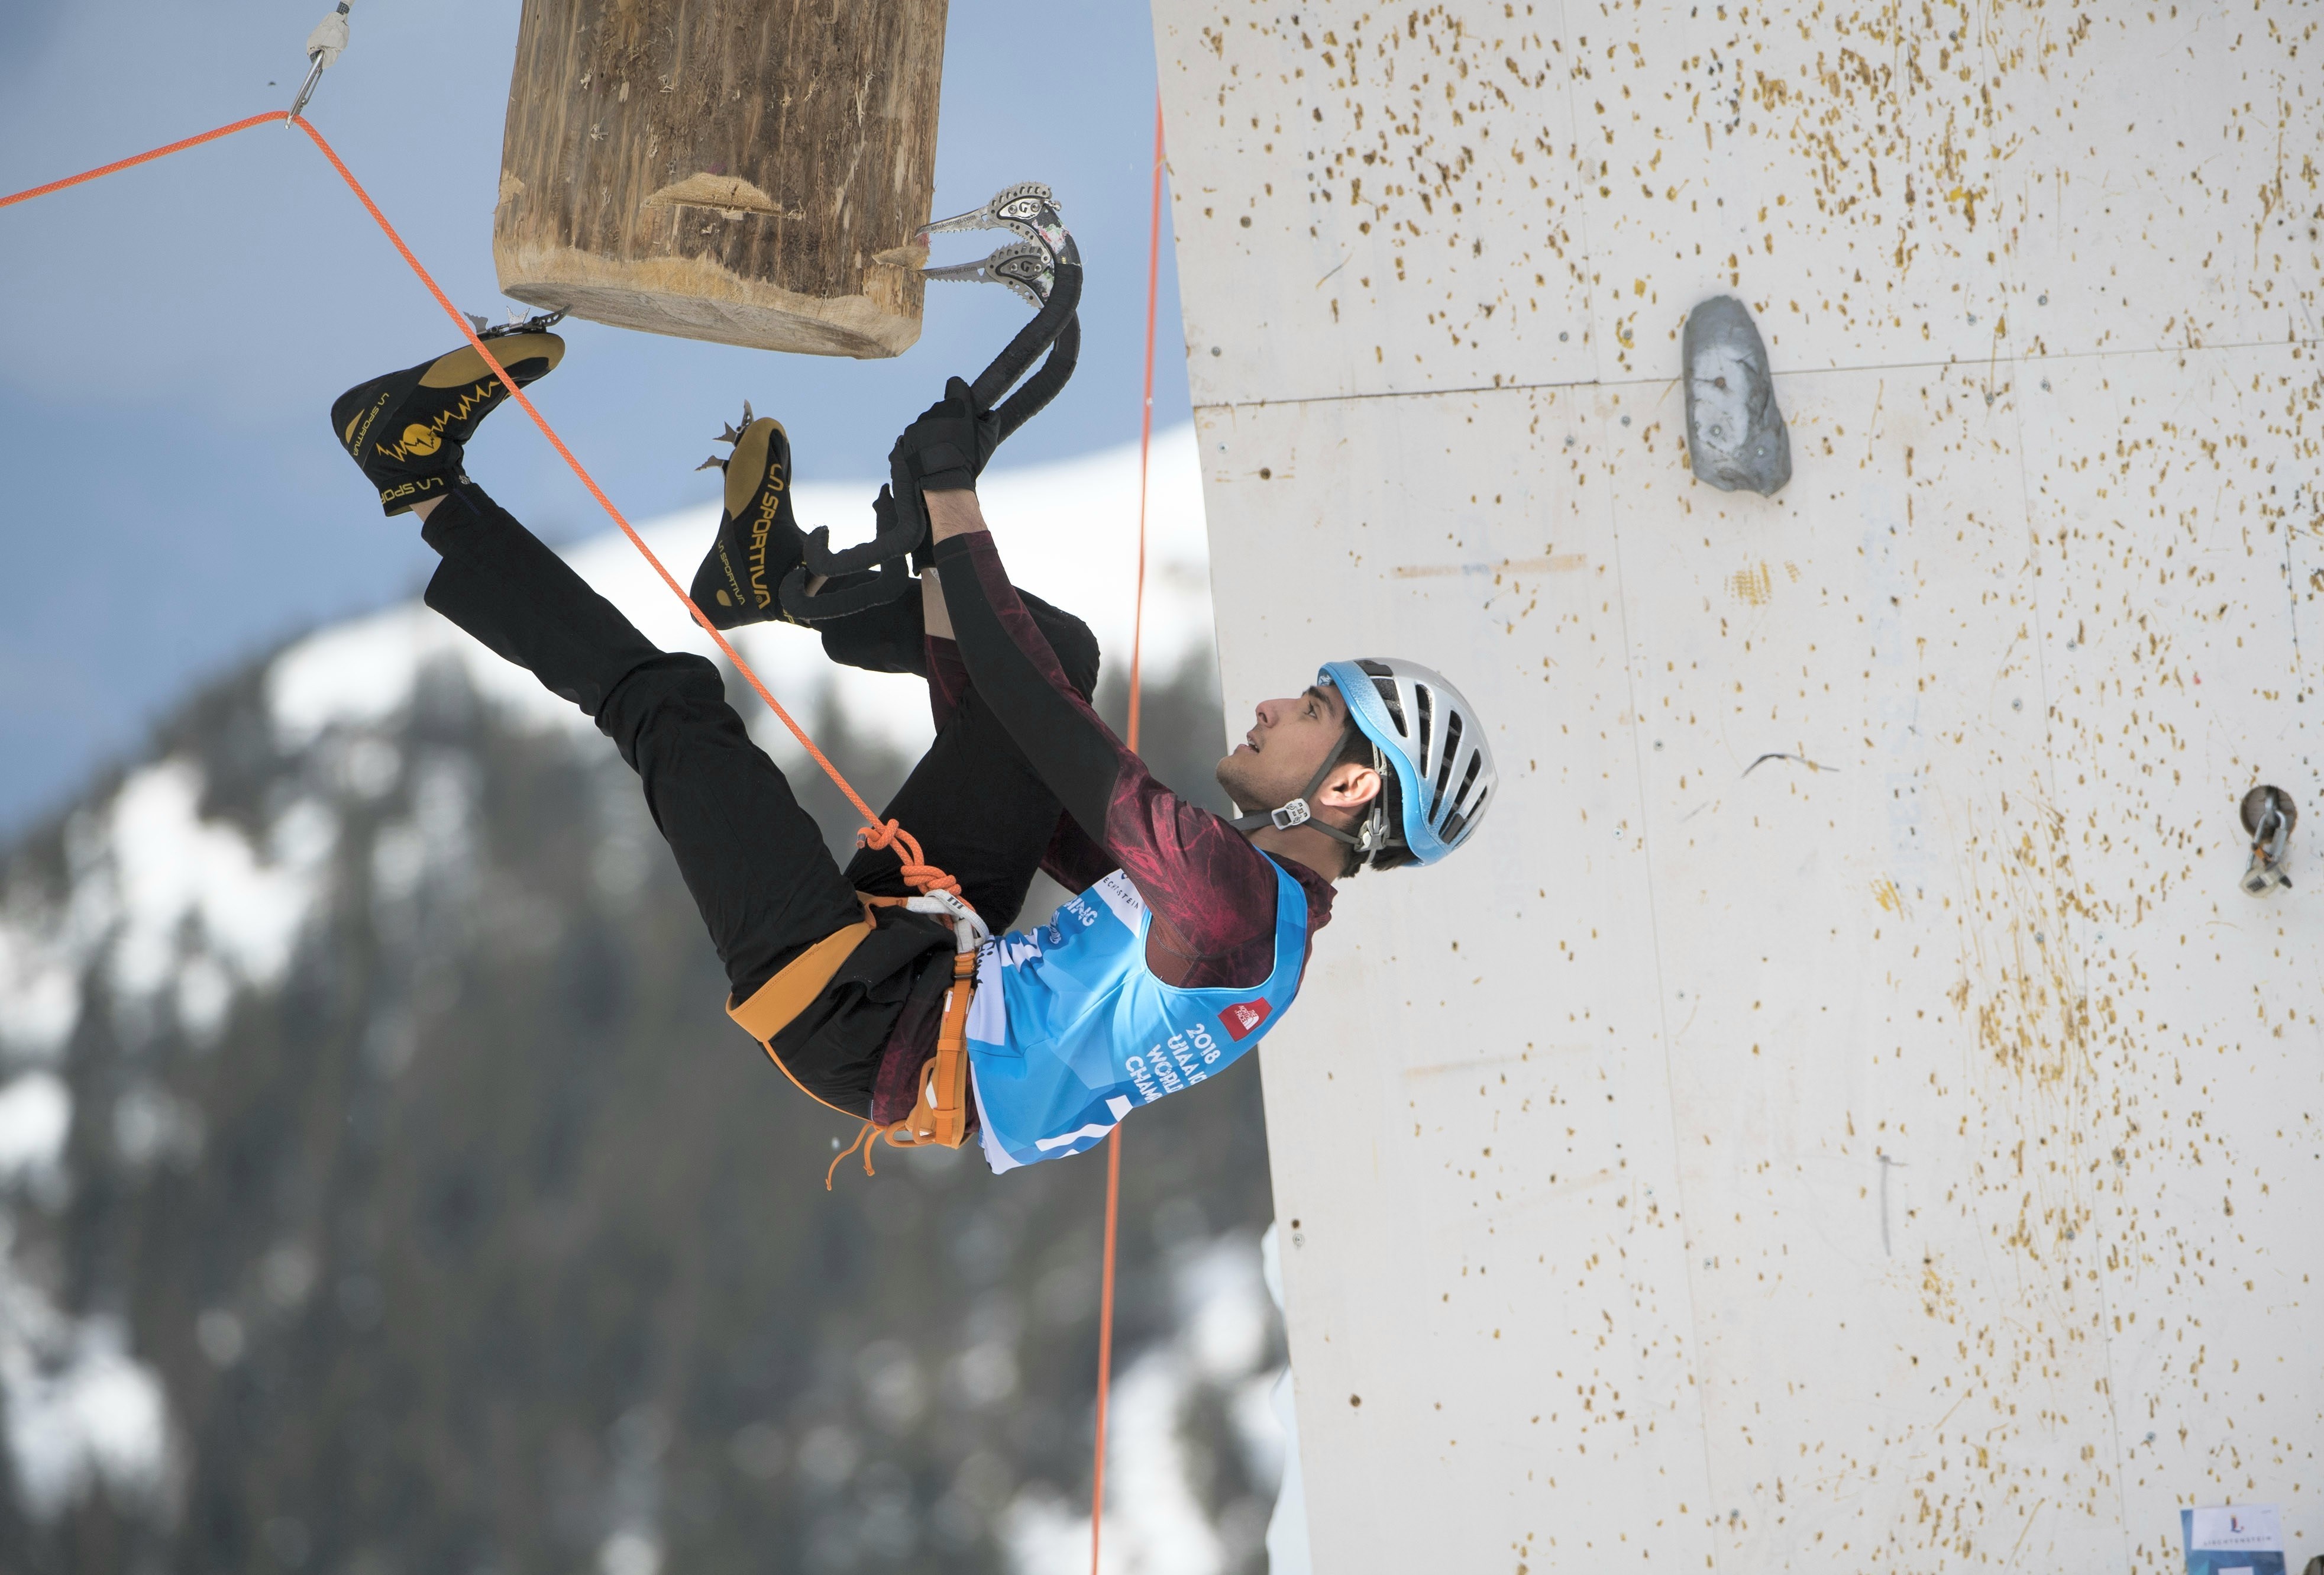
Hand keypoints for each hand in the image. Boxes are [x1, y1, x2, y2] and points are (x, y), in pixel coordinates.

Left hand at [889, 376, 998, 503]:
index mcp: (957, 405)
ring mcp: (920, 422)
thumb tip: (988, 414)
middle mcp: (936, 409)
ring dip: (934, 431)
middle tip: (955, 439)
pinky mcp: (908, 435)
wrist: (944, 482)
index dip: (960, 394)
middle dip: (948, 419)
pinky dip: (922, 442)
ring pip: (928, 421)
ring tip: (941, 451)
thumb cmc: (970, 460)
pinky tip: (930, 455)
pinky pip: (917, 433)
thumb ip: (991, 419)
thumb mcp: (990, 439)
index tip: (963, 406)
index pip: (956, 385)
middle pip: (942, 407)